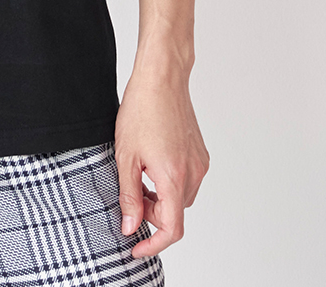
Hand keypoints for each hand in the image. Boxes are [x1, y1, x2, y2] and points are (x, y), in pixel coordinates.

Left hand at [113, 71, 209, 259]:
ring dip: (161, 197)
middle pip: (175, 214)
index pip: (171, 230)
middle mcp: (193, 174)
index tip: (136, 247)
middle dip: (151, 213)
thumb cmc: (141, 109)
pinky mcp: (200, 154)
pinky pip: (186, 180)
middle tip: (129, 193)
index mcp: (174, 177)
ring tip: (139, 173)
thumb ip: (129, 195)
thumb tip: (131, 226)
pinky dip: (170, 182)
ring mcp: (200, 164)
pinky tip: (152, 162)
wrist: (162, 78)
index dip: (153, 244)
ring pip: (180, 198)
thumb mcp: (125, 156)